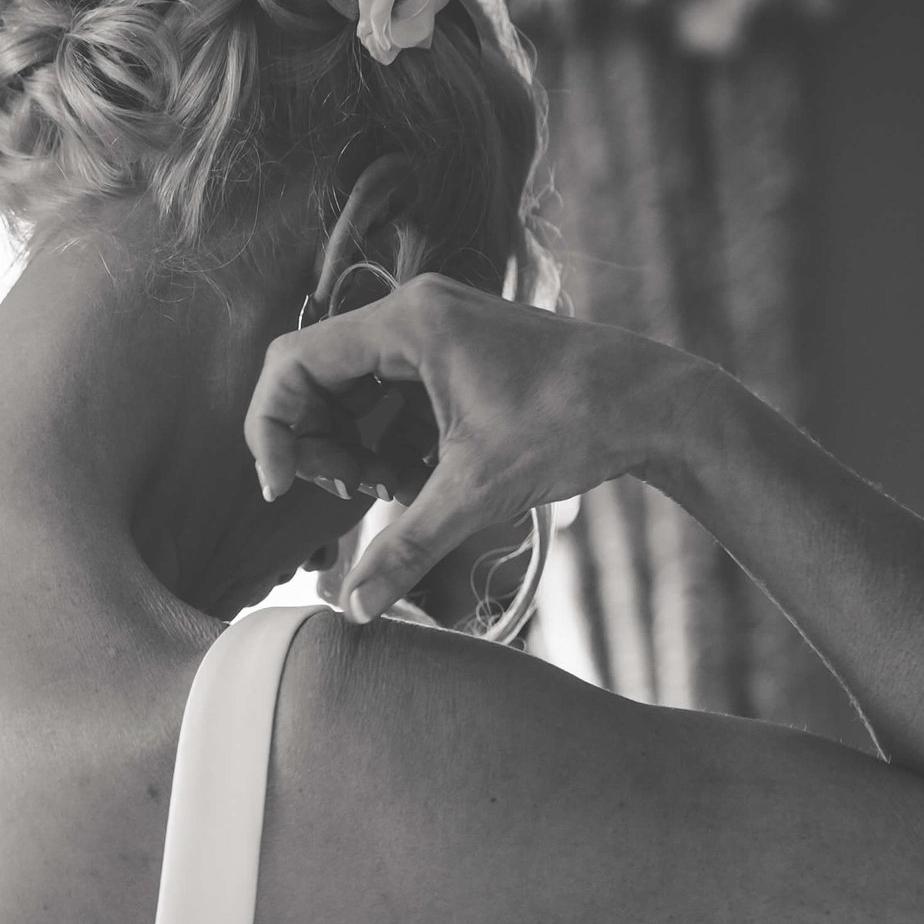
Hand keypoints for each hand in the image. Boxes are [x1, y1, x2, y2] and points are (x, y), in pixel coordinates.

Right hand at [244, 277, 705, 626]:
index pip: (292, 361)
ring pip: (351, 389)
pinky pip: (388, 394)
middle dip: (319, 444)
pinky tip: (420, 479)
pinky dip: (389, 440)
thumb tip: (354, 612)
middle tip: (354, 495)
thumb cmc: (574, 423)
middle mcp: (413, 311)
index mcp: (409, 323)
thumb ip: (405, 548)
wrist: (652, 403)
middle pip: (315, 376)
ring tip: (396, 490)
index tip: (280, 487)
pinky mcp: (452, 350)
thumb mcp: (477, 494)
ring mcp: (434, 327)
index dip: (270, 427)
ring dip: (355, 448)